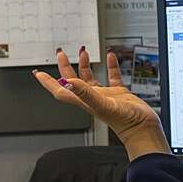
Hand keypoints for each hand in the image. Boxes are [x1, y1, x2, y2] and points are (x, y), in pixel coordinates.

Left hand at [33, 48, 169, 159]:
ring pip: (90, 77)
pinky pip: (112, 75)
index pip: (60, 91)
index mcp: (83, 101)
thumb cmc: (124, 122)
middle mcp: (91, 97)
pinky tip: (110, 56)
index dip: (48, 82)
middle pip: (72, 80)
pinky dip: (110, 65)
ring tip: (83, 52)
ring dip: (85, 64)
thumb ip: (84, 93)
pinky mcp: (119, 92)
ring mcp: (105, 95)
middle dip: (65, 66)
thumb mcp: (102, 104)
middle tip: (61, 53)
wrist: (144, 129)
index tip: (38, 73)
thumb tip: (68, 82)